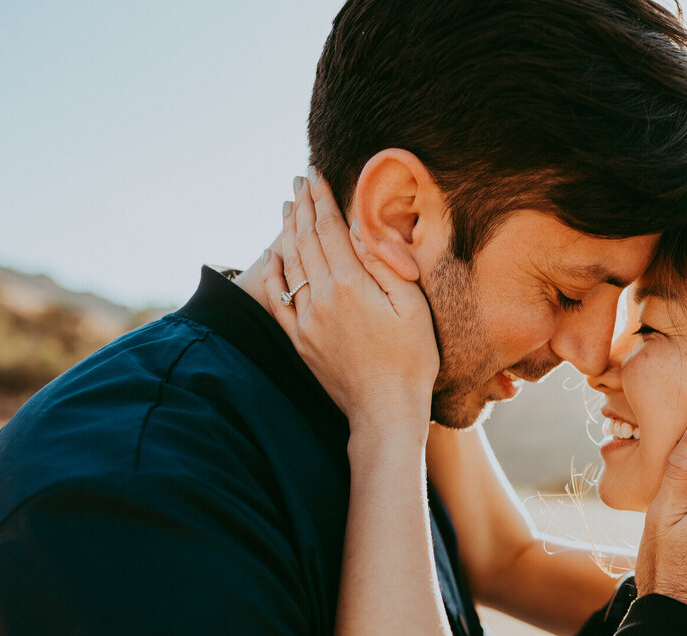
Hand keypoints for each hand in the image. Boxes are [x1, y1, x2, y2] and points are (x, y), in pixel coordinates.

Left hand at [260, 169, 438, 429]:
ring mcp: (306, 320)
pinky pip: (278, 297)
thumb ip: (385, 263)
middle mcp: (321, 298)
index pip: (329, 229)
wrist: (385, 411)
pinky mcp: (300, 340)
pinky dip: (274, 271)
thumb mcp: (412, 306)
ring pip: (290, 263)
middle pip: (305, 240)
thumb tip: (360, 228)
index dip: (322, 197)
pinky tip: (274, 254)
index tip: (316, 173)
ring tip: (288, 205)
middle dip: (302, 205)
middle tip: (299, 179)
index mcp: (350, 285)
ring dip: (288, 230)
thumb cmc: (412, 359)